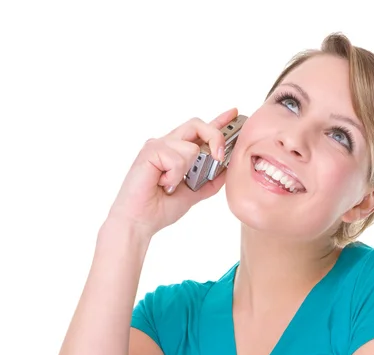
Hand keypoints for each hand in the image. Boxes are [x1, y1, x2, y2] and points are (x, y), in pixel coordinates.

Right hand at [107, 107, 238, 237]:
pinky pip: (178, 158)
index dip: (217, 121)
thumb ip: (209, 182)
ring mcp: (157, 146)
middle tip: (219, 157)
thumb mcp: (192, 195)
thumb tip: (227, 170)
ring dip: (185, 172)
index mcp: (175, 152)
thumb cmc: (158, 210)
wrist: (139, 222)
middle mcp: (166, 145)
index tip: (234, 113)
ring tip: (169, 185)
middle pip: (197, 125)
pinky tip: (161, 184)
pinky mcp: (150, 151)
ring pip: (191, 147)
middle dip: (215, 138)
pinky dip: (174, 176)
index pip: (198, 131)